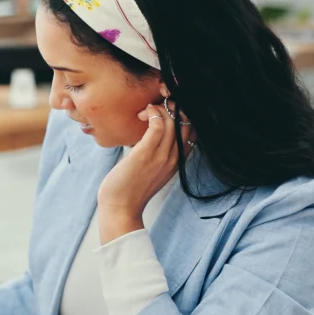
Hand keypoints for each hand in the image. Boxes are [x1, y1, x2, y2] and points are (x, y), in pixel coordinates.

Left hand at [97, 100, 194, 241]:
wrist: (120, 208)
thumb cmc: (130, 188)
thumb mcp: (151, 170)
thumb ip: (157, 154)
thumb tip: (150, 134)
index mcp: (178, 161)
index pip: (192, 131)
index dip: (183, 115)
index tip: (166, 111)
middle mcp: (175, 158)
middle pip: (187, 122)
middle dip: (175, 107)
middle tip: (157, 106)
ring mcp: (162, 156)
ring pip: (174, 121)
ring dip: (161, 108)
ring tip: (147, 111)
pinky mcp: (146, 153)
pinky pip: (159, 125)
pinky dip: (153, 113)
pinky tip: (144, 114)